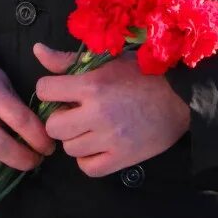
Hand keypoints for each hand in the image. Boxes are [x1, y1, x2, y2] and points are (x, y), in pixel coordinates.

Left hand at [32, 43, 190, 177]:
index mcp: (91, 85)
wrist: (181, 97)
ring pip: (69, 148)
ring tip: (90, 128)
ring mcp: (109, 139)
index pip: (45, 90)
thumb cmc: (143, 73)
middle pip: (53, 126)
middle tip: (74, 113)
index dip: (49, 90)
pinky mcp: (122, 159)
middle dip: (60, 118)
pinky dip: (88, 159)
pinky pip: (88, 168)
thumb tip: (37, 50)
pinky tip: (97, 146)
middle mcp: (97, 114)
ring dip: (75, 139)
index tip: (61, 91)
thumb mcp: (107, 59)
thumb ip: (68, 60)